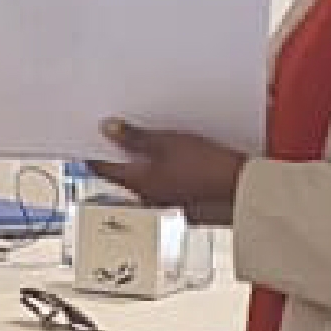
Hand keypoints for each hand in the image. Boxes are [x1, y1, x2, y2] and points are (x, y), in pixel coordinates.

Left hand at [91, 120, 245, 225]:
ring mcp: (166, 201)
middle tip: (120, 132)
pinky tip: (174, 157)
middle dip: (120, 154)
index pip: (103, 168)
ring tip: (150, 141)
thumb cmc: (205, 167)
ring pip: (146, 178)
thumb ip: (134, 137)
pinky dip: (162, 169)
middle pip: (124, 173)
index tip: (89, 137)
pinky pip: (165, 183)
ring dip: (143, 162)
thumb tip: (106, 128)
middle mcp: (147, 197)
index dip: (94, 152)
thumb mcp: (166, 142)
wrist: (241, 189)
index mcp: (138, 183)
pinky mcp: (184, 201)